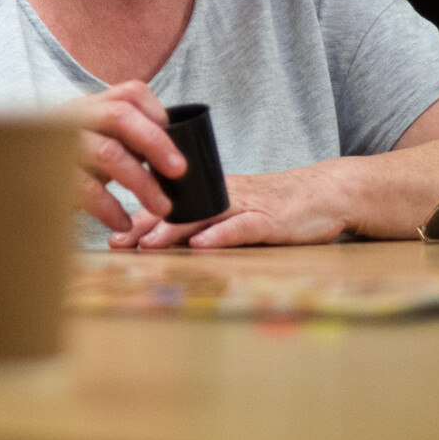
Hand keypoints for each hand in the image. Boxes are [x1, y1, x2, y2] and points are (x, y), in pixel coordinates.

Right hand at [64, 81, 187, 234]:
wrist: (15, 184)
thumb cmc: (64, 168)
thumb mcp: (94, 147)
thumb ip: (124, 143)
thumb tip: (172, 161)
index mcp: (89, 108)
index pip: (129, 93)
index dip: (157, 112)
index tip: (174, 141)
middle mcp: (73, 118)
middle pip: (120, 115)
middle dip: (156, 143)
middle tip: (179, 172)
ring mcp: (59, 143)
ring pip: (108, 152)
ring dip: (142, 182)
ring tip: (162, 208)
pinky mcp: (49, 175)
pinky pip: (86, 189)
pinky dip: (111, 208)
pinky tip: (122, 223)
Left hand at [112, 163, 351, 249]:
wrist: (325, 193)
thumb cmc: (278, 204)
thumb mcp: (239, 209)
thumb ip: (210, 219)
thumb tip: (172, 238)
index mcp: (213, 193)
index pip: (171, 204)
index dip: (141, 218)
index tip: (113, 234)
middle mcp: (224, 196)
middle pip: (179, 208)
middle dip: (145, 225)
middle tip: (117, 241)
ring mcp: (247, 206)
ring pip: (204, 215)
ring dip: (174, 230)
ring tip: (147, 243)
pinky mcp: (270, 219)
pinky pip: (242, 227)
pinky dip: (221, 236)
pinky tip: (201, 246)